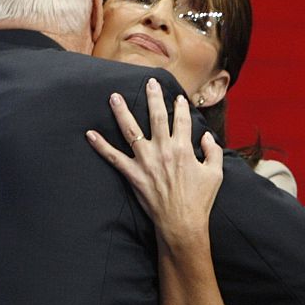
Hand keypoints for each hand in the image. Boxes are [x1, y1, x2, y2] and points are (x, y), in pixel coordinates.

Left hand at [85, 78, 222, 245]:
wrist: (182, 223)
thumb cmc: (200, 200)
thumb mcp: (215, 174)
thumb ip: (212, 151)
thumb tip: (207, 136)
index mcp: (184, 148)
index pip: (181, 120)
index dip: (179, 106)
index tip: (177, 97)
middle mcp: (163, 150)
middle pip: (156, 117)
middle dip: (153, 97)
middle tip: (149, 81)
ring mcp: (146, 162)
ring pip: (131, 131)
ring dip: (121, 112)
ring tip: (114, 97)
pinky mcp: (133, 175)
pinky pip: (114, 158)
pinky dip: (101, 146)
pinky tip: (90, 134)